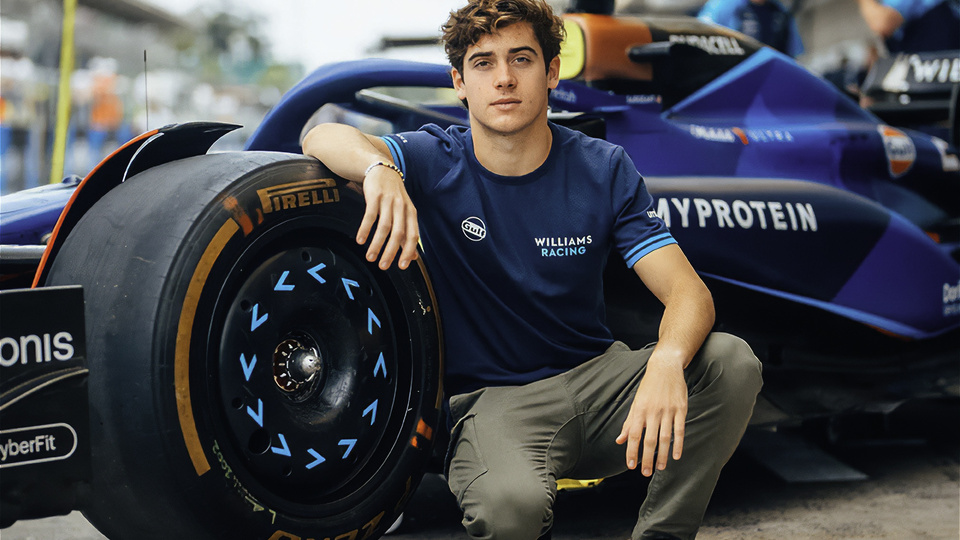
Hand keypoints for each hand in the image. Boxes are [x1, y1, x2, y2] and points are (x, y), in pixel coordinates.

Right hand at [357, 165, 419, 269]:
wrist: (382, 169)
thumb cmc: (394, 195)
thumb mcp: (405, 212)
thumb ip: (407, 233)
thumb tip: (413, 257)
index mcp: (411, 212)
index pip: (413, 235)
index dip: (408, 251)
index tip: (402, 267)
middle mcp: (401, 207)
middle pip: (398, 233)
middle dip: (390, 252)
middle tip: (383, 266)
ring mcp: (388, 201)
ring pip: (384, 226)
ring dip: (376, 244)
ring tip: (370, 258)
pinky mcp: (374, 196)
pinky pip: (370, 216)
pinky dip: (365, 229)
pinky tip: (360, 241)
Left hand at [616, 354, 687, 475]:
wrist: (665, 368)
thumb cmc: (648, 387)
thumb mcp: (635, 403)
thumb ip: (629, 423)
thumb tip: (619, 440)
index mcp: (639, 410)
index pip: (634, 435)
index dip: (631, 451)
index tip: (631, 466)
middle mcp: (653, 411)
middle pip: (649, 440)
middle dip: (647, 458)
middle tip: (645, 473)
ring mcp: (668, 410)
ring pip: (665, 437)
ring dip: (662, 455)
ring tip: (660, 468)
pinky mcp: (681, 409)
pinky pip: (680, 430)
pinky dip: (679, 444)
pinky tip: (676, 456)